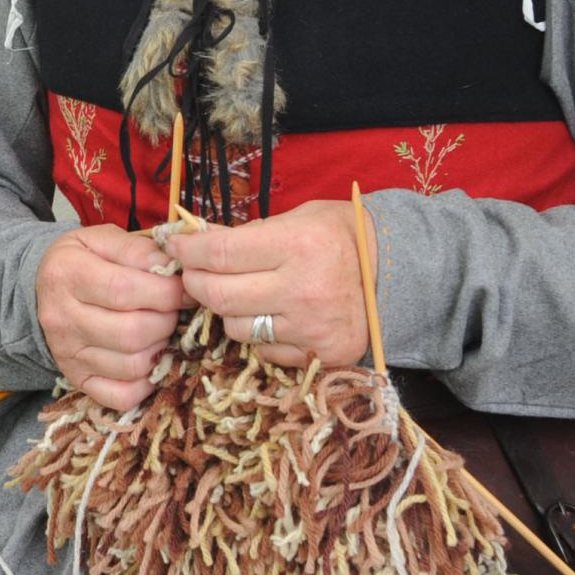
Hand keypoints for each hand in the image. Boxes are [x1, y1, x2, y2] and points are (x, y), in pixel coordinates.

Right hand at [36, 224, 186, 411]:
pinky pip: (121, 397)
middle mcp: (61, 318)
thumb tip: (174, 268)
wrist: (42, 289)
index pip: (124, 290)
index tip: (184, 289)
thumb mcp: (102, 239)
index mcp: (67, 274)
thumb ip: (138, 249)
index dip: (166, 292)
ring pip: (132, 366)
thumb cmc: (83, 261)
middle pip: (131, 333)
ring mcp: (68, 355)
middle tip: (171, 310)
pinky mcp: (77, 380)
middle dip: (166, 321)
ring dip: (159, 349)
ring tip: (159, 330)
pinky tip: (148, 358)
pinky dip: (145, 383)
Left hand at [169, 200, 369, 369]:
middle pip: (219, 296)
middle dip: (195, 283)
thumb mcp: (298, 219)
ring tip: (242, 293)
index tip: (175, 246)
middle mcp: (303, 289)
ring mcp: (312, 328)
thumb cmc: (341, 236)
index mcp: (297, 244)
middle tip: (193, 272)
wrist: (398, 274)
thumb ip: (249, 233)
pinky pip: (265, 351)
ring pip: (236, 328)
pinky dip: (260, 336)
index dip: (187, 251)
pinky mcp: (320, 355)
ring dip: (227, 311)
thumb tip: (197, 242)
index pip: (220, 253)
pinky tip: (274, 316)